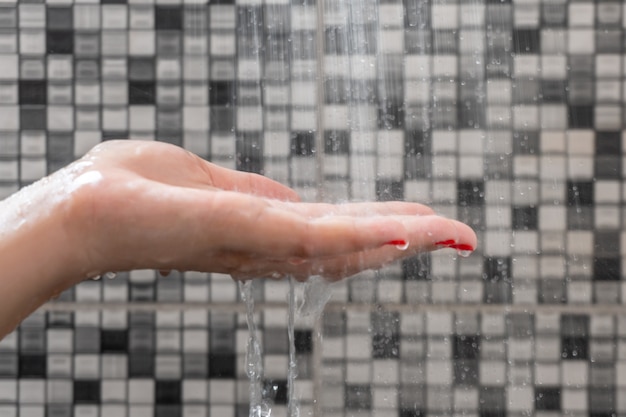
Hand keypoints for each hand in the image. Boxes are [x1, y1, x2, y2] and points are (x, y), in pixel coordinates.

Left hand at [61, 140, 476, 281]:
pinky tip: (406, 232)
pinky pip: (314, 235)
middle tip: (465, 237)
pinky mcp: (244, 230)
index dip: (384, 229)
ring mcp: (259, 243)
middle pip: (353, 243)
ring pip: (346, 242)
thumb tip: (293, 202)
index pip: (336, 231)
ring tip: (456, 234)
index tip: (428, 226)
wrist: (80, 210)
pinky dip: (363, 236)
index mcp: (262, 231)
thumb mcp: (205, 182)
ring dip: (405, 237)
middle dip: (412, 238)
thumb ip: (254, 195)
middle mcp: (269, 247)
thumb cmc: (133, 191)